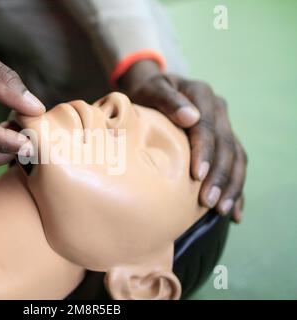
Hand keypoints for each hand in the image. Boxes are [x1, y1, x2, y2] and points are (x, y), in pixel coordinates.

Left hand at [119, 60, 246, 221]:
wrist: (150, 88)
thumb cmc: (145, 91)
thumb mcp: (150, 89)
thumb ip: (167, 100)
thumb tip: (190, 117)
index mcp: (201, 94)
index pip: (207, 127)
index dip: (205, 151)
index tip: (197, 175)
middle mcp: (218, 109)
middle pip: (226, 145)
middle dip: (219, 176)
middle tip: (208, 202)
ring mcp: (224, 125)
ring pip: (236, 158)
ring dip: (231, 186)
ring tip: (222, 210)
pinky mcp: (224, 141)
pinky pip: (237, 165)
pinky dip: (237, 189)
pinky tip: (234, 212)